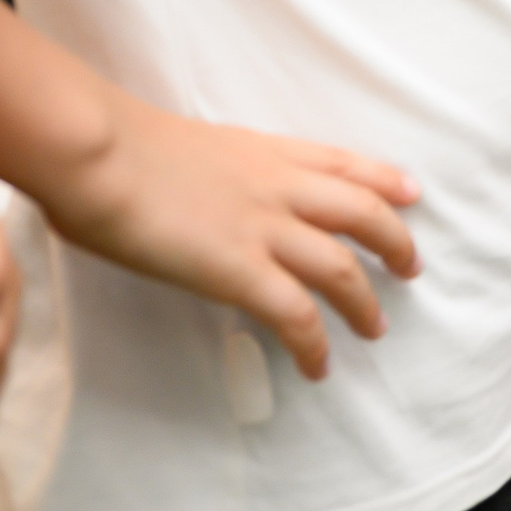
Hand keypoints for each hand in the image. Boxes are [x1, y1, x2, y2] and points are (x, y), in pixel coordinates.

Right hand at [30, 102, 421, 380]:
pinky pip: (294, 314)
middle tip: (410, 267)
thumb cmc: (120, 145)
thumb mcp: (194, 144)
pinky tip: (318, 366)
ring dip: (364, 302)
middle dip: (394, 241)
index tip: (411, 194)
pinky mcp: (238, 270)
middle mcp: (280, 187)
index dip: (385, 180)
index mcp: (267, 152)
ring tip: (376, 327)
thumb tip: (211, 193)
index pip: (345, 163)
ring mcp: (265, 229)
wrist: (100, 154)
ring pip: (341, 268)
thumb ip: (221, 170)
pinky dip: (313, 343)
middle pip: (362, 212)